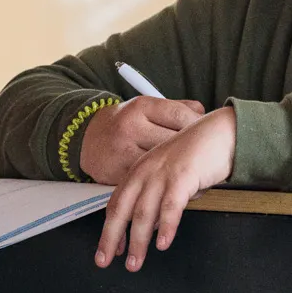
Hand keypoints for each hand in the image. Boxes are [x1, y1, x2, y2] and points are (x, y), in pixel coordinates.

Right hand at [78, 95, 206, 184]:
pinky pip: (147, 182)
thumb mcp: (145, 108)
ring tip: (192, 172)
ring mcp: (123, 151)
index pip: (179, 115)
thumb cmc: (124, 123)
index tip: (204, 132)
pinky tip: (172, 184)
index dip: (197, 125)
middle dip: (190, 150)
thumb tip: (201, 111)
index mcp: (141, 107)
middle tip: (202, 155)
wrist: (86, 138)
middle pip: (173, 142)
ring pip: (162, 165)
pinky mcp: (117, 173)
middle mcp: (131, 127)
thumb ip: (174, 108)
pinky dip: (162, 185)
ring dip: (179, 171)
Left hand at [95, 106, 236, 270]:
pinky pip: (171, 206)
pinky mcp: (183, 176)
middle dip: (111, 238)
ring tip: (135, 262)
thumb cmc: (199, 153)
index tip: (107, 250)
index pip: (117, 203)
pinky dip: (166, 227)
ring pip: (144, 213)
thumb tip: (152, 227)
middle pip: (122, 210)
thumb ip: (159, 199)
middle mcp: (147, 171)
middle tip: (105, 261)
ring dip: (138, 241)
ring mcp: (163, 173)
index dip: (109, 229)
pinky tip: (163, 243)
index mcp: (140, 170)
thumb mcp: (171, 175)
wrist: (222, 131)